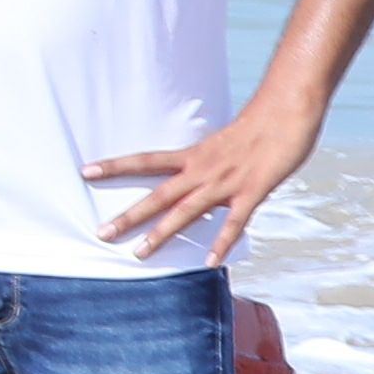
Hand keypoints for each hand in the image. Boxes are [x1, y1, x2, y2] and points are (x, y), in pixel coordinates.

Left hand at [87, 81, 328, 265]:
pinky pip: (234, 222)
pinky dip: (222, 242)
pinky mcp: (252, 191)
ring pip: (187, 211)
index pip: (146, 161)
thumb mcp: (221, 144)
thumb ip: (205, 163)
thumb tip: (191, 178)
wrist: (287, 110)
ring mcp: (226, 182)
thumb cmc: (258, 124)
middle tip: (101, 233)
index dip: (116, 166)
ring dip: (162, 234)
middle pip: (158, 195)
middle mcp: (202, 169)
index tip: (85, 171)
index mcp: (193, 155)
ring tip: (139, 254)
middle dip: (129, 216)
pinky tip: (210, 262)